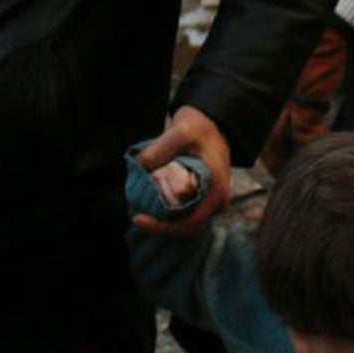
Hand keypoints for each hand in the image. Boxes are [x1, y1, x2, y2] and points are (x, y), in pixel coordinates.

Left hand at [133, 107, 232, 236]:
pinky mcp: (201, 199)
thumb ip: (160, 148)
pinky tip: (151, 202)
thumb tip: (141, 166)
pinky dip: (166, 212)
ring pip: (184, 223)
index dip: (162, 227)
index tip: (138, 217)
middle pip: (186, 228)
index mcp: (216, 192)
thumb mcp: (182, 130)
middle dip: (160, 225)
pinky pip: (183, 214)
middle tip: (137, 214)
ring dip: (162, 220)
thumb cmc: (200, 127)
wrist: (211, 124)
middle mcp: (216, 202)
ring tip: (142, 208)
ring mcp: (209, 202)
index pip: (189, 224)